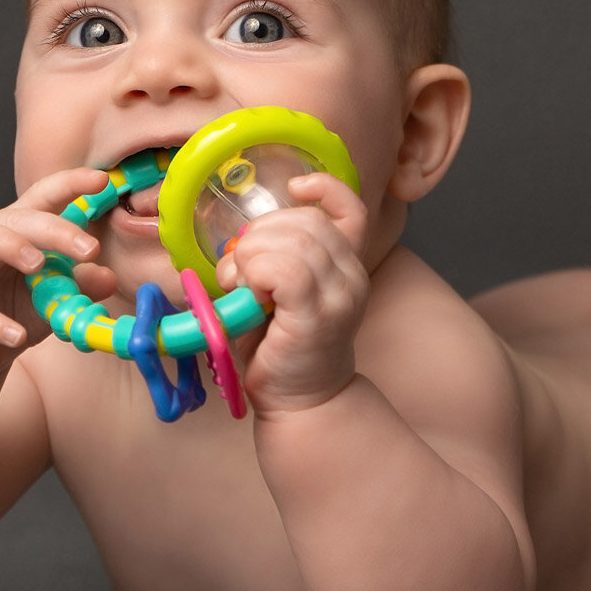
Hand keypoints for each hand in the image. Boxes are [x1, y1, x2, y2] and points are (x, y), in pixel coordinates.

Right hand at [0, 167, 118, 382]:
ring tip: (38, 264)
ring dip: (10, 246)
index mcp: (18, 230)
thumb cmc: (11, 311)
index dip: (71, 184)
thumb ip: (78, 286)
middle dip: (55, 229)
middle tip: (90, 248)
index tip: (102, 180)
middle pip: (19, 218)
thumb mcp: (52, 298)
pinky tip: (15, 335)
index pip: (44, 197)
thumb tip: (108, 276)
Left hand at [216, 172, 368, 415]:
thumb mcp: (282, 294)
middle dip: (259, 233)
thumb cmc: (282, 347)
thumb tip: (239, 237)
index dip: (324, 187)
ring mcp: (339, 297)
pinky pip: (284, 270)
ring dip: (250, 255)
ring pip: (292, 241)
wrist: (301, 403)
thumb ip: (275, 258)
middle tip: (238, 267)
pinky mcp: (316, 317)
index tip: (293, 188)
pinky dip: (255, 273)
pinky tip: (248, 294)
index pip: (353, 208)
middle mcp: (351, 276)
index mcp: (347, 265)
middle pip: (306, 220)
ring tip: (239, 285)